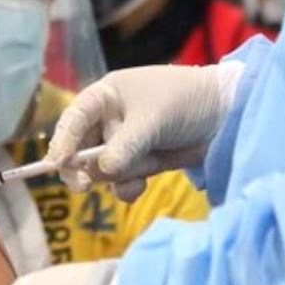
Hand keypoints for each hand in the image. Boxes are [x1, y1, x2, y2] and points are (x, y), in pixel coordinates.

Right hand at [45, 63, 243, 200]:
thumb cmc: (185, 101)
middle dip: (83, 168)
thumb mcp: (152, 119)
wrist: (227, 115)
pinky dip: (128, 187)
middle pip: (80, 150)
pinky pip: (121, 181)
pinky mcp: (142, 163)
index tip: (57, 164)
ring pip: (101, 170)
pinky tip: (142, 185)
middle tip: (83, 185)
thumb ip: (124, 146)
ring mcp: (125, 143)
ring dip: (115, 177)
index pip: (73, 119)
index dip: (62, 141)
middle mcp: (110, 120)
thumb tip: (101, 172)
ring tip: (138, 175)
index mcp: (106, 96)